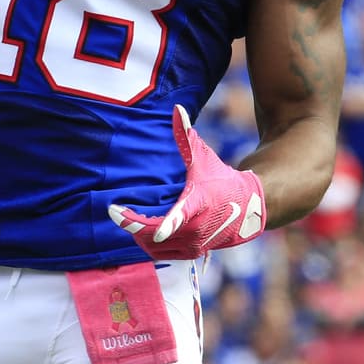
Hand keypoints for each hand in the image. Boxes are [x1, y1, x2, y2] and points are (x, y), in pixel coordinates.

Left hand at [109, 105, 265, 259]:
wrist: (248, 209)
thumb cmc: (220, 179)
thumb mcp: (203, 157)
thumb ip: (186, 135)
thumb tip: (177, 109)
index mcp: (198, 204)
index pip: (180, 217)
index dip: (166, 225)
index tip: (152, 231)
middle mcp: (196, 229)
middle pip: (155, 234)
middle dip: (133, 225)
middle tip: (116, 212)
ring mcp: (194, 245)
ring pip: (154, 247)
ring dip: (138, 235)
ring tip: (128, 219)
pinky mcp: (191, 254)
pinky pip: (160, 254)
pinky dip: (147, 244)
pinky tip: (140, 230)